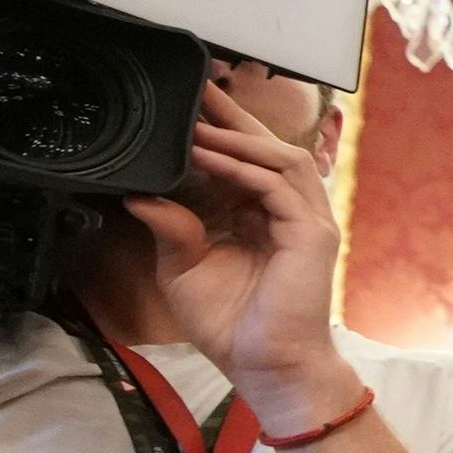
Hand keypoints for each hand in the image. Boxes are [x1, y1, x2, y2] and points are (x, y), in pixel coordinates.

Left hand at [128, 80, 357, 433]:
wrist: (266, 367)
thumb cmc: (232, 325)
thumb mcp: (183, 269)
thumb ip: (170, 228)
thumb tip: (140, 195)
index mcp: (264, 217)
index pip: (247, 160)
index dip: (223, 129)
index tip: (192, 103)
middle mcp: (290, 212)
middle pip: (268, 147)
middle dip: (233, 116)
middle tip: (200, 85)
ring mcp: (307, 221)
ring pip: (279, 158)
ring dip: (237, 138)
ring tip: (198, 123)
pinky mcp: (313, 235)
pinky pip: (277, 187)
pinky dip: (243, 168)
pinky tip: (209, 157)